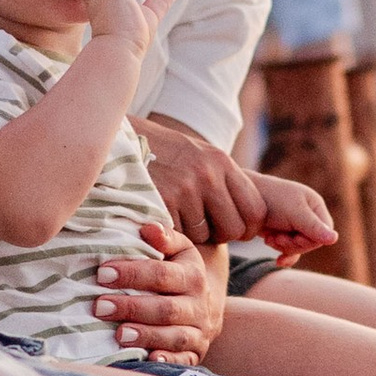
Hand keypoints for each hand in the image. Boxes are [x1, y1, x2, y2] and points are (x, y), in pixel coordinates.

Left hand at [92, 219, 224, 361]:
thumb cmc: (179, 272)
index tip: (103, 273)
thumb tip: (147, 228)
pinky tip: (148, 359)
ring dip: (146, 335)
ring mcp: (199, 332)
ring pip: (175, 337)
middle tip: (99, 306)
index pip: (161, 274)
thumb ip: (164, 238)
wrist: (209, 304)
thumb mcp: (178, 250)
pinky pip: (184, 362)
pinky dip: (167, 361)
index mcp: (193, 276)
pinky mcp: (195, 354)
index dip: (133, 274)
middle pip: (166, 308)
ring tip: (118, 334)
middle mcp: (199, 305)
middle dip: (132, 307)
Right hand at [140, 118, 337, 253]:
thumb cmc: (162, 153)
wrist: (119, 139)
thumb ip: (224, 181)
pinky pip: (180, 235)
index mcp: (222, 162)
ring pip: (205, 236)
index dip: (247, 227)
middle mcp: (208, 175)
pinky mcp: (162, 201)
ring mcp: (185, 188)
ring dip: (193, 234)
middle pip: (235, 229)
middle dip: (222, 235)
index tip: (234, 229)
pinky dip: (173, 233)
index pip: (256, 210)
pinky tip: (163, 217)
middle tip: (205, 228)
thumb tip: (253, 218)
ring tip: (179, 216)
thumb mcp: (200, 156)